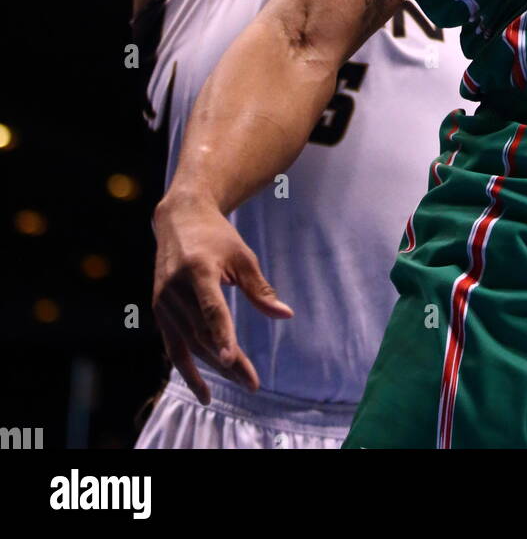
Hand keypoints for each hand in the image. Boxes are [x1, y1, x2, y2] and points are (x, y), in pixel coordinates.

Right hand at [152, 191, 291, 403]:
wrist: (179, 218)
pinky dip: (187, 368)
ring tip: (238, 384)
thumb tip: (286, 315)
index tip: (232, 359)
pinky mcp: (159, 309)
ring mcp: (164, 300)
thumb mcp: (242, 256)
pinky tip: (203, 389)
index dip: (221, 334)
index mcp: (198, 269)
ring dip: (212, 369)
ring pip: (189, 343)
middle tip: (253, 383)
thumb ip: (260, 289)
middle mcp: (176, 287)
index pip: (211, 308)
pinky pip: (173, 345)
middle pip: (203, 332)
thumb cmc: (217, 237)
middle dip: (228, 361)